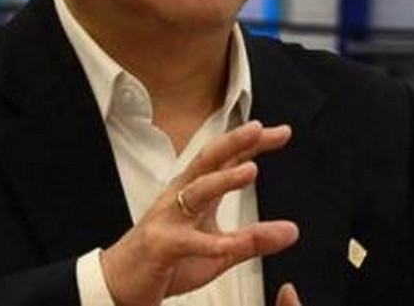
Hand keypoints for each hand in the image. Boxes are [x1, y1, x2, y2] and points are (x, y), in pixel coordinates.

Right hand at [100, 121, 297, 305]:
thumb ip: (253, 239)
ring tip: (251, 170)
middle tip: (258, 128)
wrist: (122, 285)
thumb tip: (292, 231)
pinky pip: (186, 242)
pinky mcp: (160, 246)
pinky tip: (228, 244)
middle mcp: (180, 197)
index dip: (252, 143)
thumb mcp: (219, 249)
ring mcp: (168, 219)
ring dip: (224, 179)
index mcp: (195, 192)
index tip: (283, 132)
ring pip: (197, 192)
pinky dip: (208, 243)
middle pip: (207, 161)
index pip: (226, 159)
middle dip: (233, 142)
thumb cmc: (168, 260)